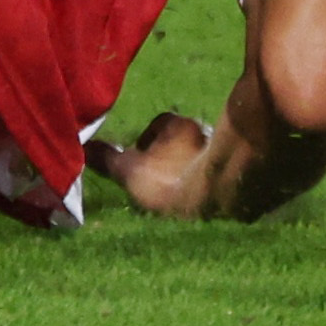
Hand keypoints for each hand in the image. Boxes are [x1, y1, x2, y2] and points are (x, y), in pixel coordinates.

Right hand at [89, 109, 216, 215]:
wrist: (220, 201)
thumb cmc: (171, 182)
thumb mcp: (129, 172)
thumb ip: (106, 158)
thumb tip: (84, 145)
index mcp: (178, 124)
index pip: (160, 124)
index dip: (147, 143)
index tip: (143, 164)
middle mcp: (205, 131)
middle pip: (185, 140)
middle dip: (175, 155)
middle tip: (166, 179)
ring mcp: (226, 151)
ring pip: (205, 156)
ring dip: (196, 169)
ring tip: (188, 193)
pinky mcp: (242, 171)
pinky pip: (224, 172)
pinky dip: (215, 182)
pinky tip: (209, 202)